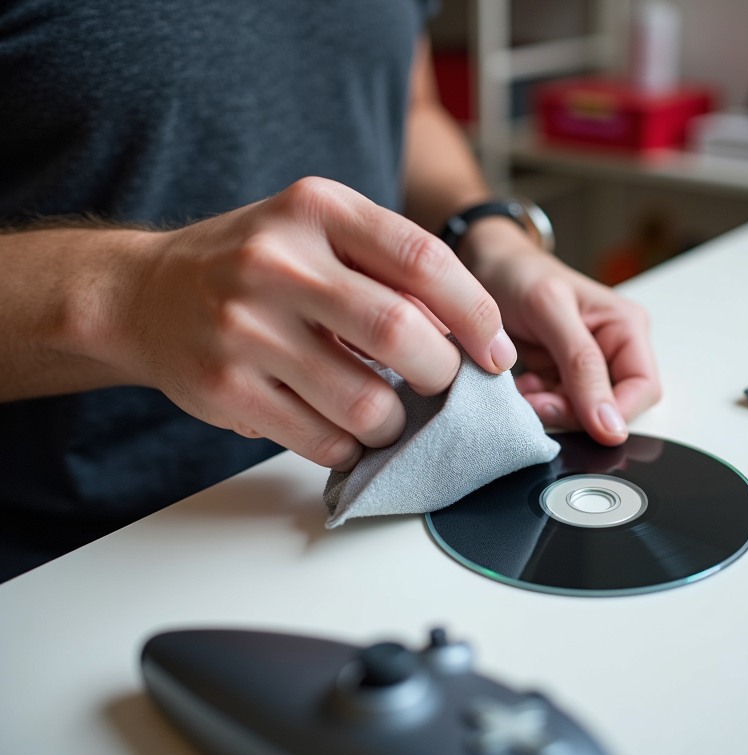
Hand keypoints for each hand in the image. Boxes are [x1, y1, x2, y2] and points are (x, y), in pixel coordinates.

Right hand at [102, 178, 515, 469]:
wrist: (145, 293)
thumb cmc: (254, 263)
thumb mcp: (319, 232)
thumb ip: (390, 267)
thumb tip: (470, 336)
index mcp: (316, 210)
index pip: (423, 259)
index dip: (476, 314)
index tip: (496, 352)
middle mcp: (277, 262)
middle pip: (399, 332)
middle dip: (441, 374)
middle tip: (441, 384)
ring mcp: (245, 327)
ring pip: (365, 401)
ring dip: (396, 422)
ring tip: (389, 413)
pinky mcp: (225, 387)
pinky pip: (321, 440)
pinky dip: (352, 446)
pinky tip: (346, 428)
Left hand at [462, 219, 660, 446]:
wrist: (486, 266)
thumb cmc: (520, 274)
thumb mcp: (550, 311)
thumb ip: (582, 366)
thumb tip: (611, 423)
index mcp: (627, 326)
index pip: (644, 389)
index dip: (617, 414)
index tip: (583, 426)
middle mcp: (614, 347)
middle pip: (614, 406)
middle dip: (577, 412)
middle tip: (539, 401)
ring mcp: (587, 364)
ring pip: (583, 413)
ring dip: (552, 408)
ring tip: (525, 388)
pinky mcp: (561, 375)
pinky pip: (558, 406)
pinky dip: (538, 402)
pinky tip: (523, 385)